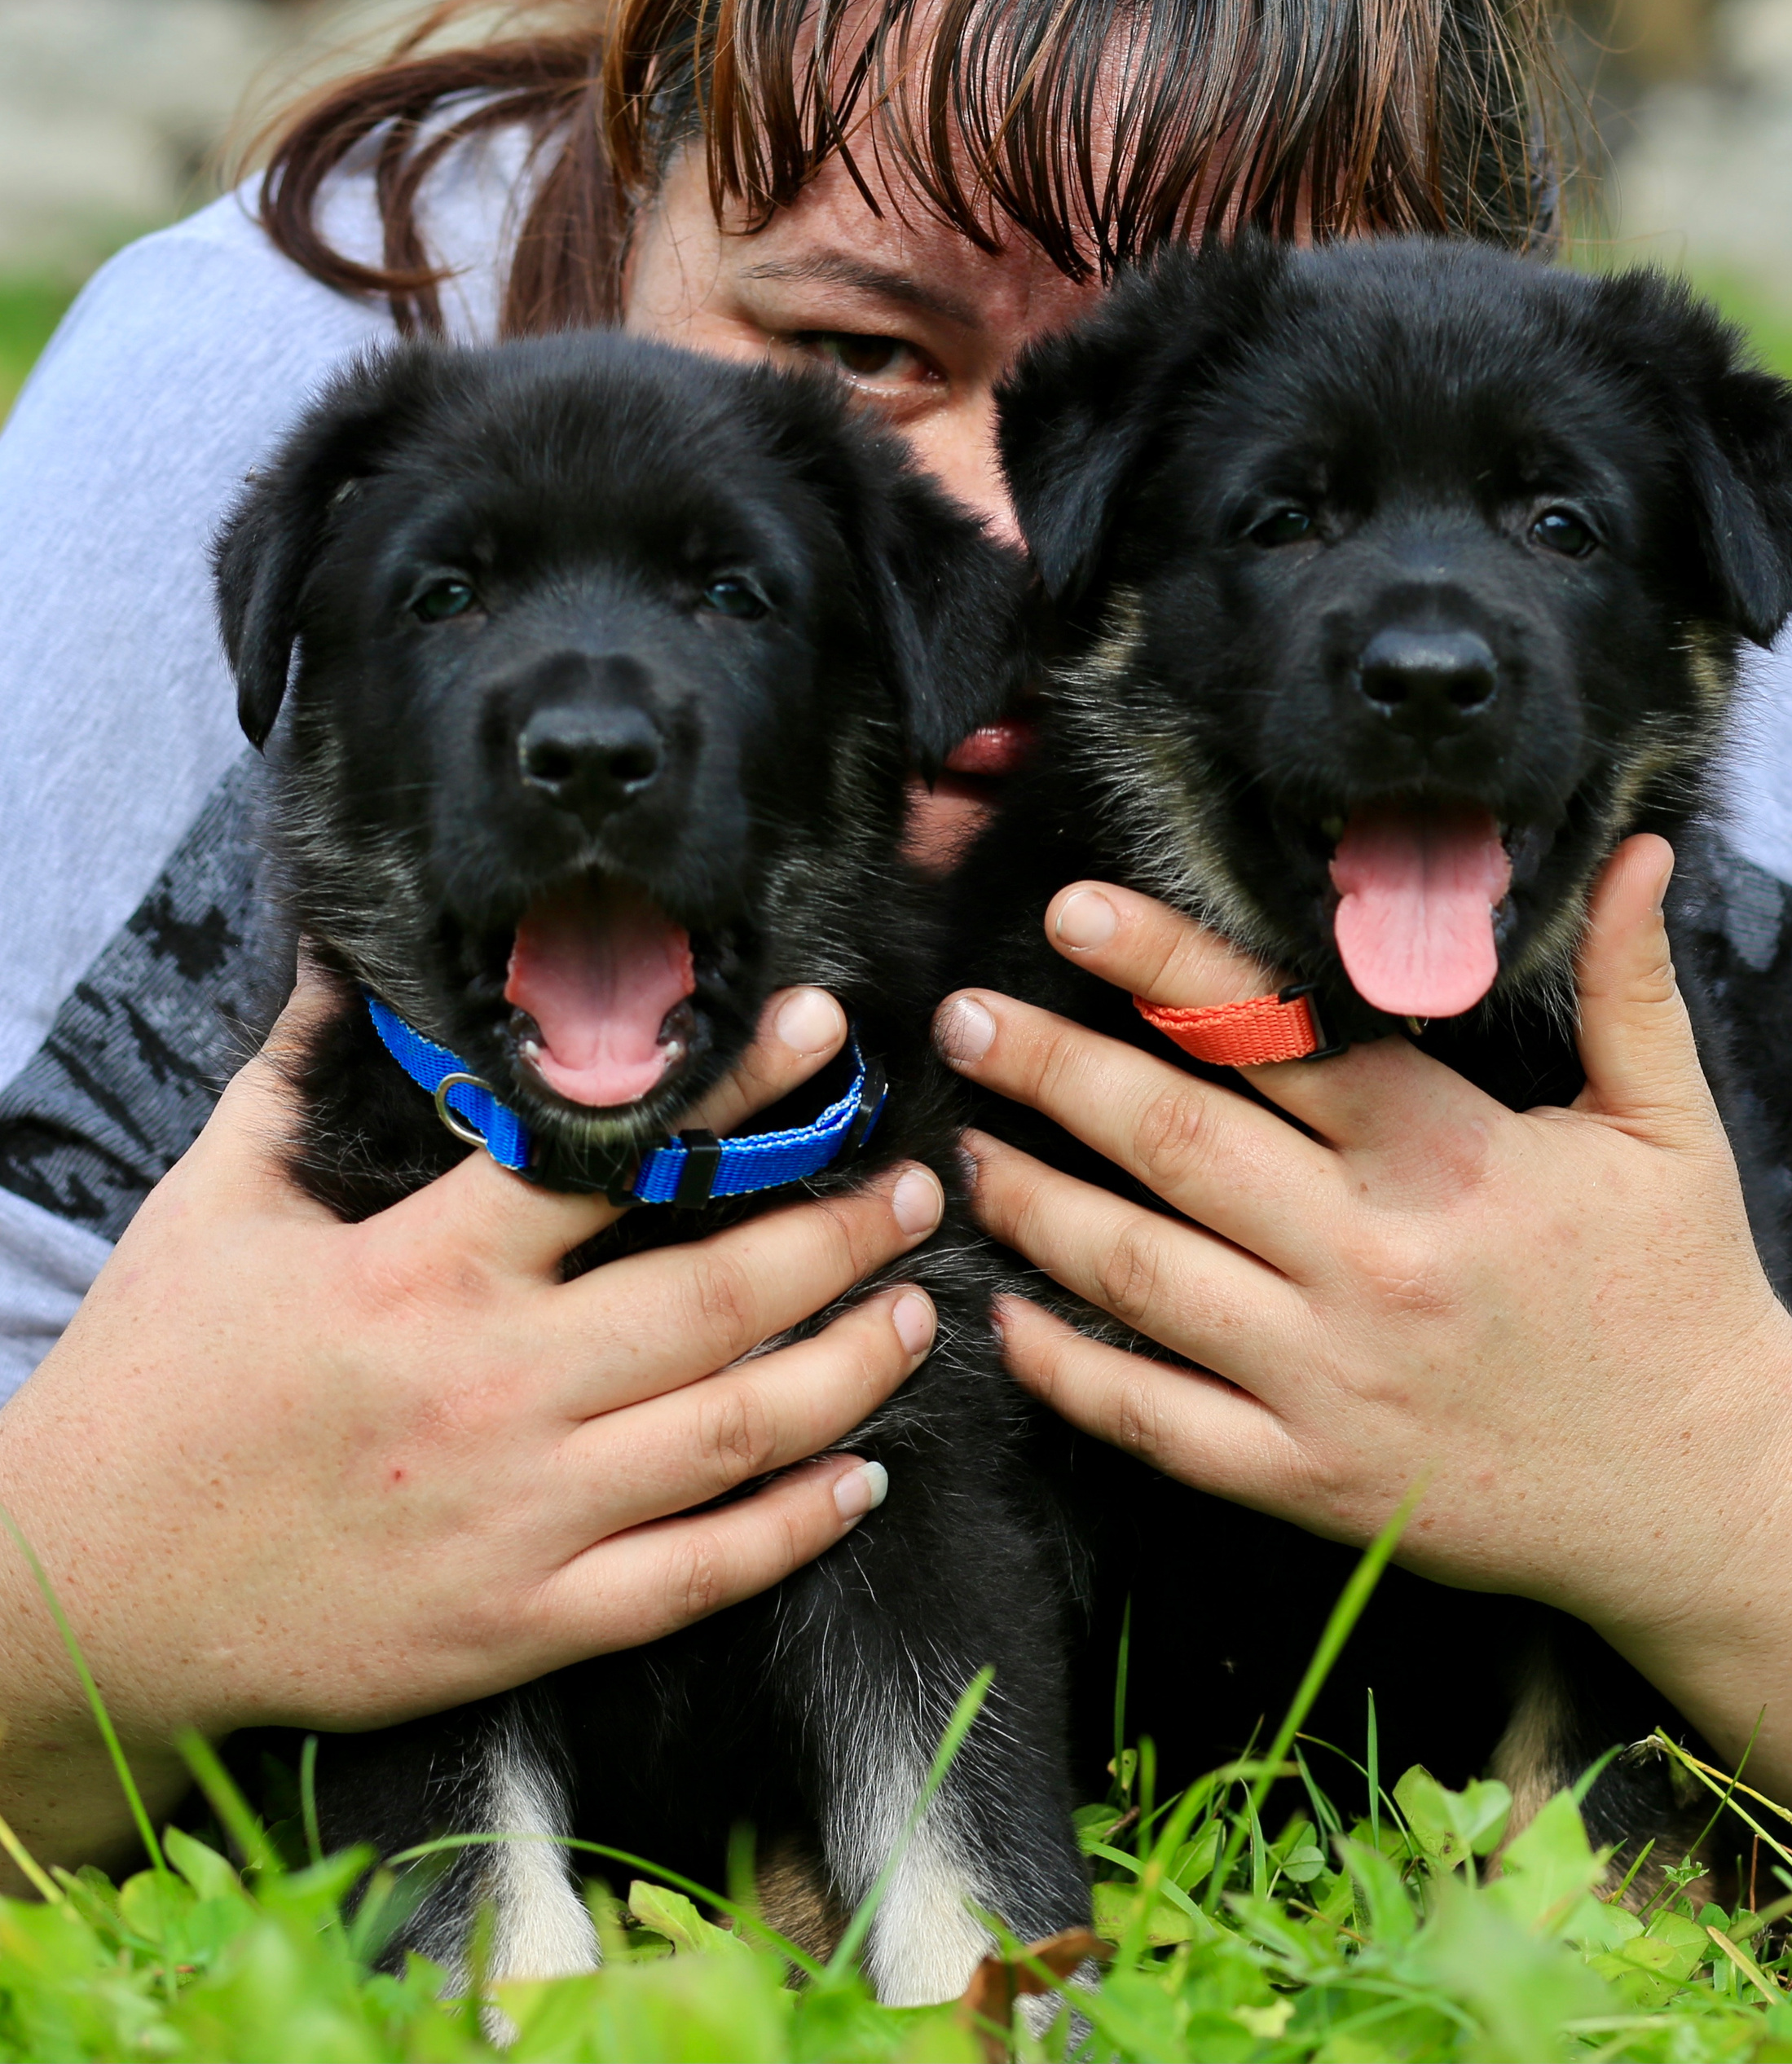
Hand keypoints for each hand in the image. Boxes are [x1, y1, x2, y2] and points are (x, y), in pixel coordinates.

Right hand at [0, 966, 940, 1877]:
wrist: (87, 1596)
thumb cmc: (156, 1390)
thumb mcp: (213, 1208)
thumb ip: (298, 1077)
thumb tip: (350, 956)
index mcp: (423, 1273)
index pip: (613, 1157)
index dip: (732, 1089)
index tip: (821, 1035)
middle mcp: (493, 1388)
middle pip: (719, 1297)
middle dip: (842, 1235)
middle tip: (920, 1189)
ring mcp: (519, 1514)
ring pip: (737, 1434)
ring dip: (852, 1369)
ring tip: (918, 1315)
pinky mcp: (524, 1620)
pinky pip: (695, 1575)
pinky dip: (793, 1527)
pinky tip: (860, 1480)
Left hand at [936, 839, 1791, 1911]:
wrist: (1708, 1500)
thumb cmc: (1683, 1296)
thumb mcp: (1673, 1127)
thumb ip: (1631, 986)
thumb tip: (1640, 849)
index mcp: (1451, 1161)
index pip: (1279, 1034)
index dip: (1165, 963)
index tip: (1071, 912)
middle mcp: (1372, 1263)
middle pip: (1173, 1143)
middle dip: (1051, 1069)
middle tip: (966, 1020)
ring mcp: (1329, 1380)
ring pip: (1138, 1276)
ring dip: (1035, 1204)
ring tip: (965, 1150)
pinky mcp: (1307, 1479)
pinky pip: (1154, 1420)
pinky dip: (1068, 1370)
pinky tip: (1006, 1316)